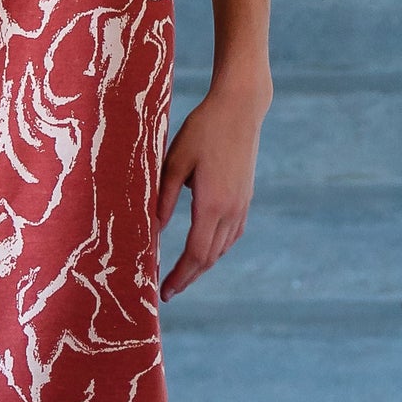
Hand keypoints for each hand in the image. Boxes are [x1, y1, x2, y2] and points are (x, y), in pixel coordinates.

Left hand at [156, 78, 269, 300]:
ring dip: (202, 265)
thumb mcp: (175, 160)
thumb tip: (155, 230)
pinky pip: (231, 235)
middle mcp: (231, 210)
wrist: (240, 108)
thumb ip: (164, 197)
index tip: (164, 292)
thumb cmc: (203, 129)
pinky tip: (205, 250)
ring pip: (222, 248)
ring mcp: (242, 205)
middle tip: (168, 291)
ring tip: (182, 275)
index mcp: (212, 204)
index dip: (179, 276)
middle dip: (188, 277)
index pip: (195, 254)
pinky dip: (216, 249)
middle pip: (209, 258)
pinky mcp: (246, 197)